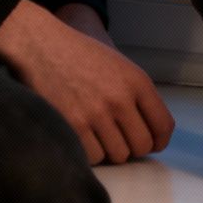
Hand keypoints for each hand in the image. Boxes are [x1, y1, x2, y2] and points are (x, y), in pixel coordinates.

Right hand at [0, 0, 174, 164]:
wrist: (38, 45)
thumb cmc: (77, 55)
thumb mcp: (118, 66)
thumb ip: (137, 96)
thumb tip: (151, 134)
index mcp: (136, 82)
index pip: (163, 126)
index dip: (158, 141)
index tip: (150, 144)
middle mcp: (120, 99)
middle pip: (141, 146)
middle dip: (131, 147)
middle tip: (117, 138)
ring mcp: (96, 114)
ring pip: (118, 155)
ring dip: (109, 149)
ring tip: (95, 133)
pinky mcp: (73, 126)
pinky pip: (94, 157)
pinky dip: (89, 152)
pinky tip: (80, 135)